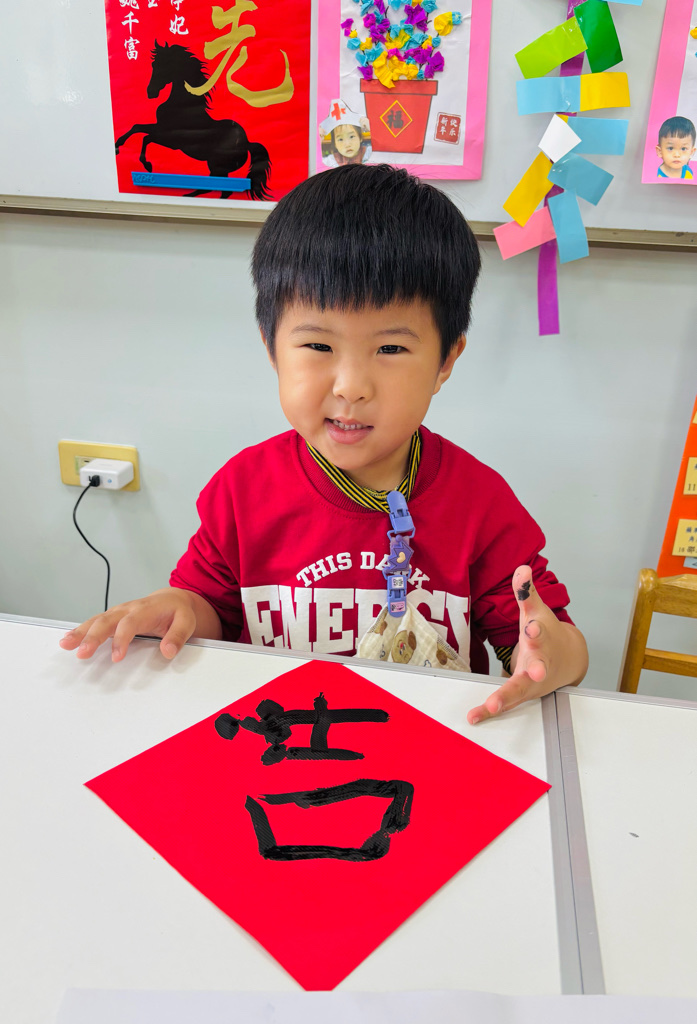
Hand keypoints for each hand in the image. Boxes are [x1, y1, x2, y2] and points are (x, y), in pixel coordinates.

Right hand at [58, 587, 216, 662]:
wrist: (173, 600)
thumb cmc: (178, 611)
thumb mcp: (186, 622)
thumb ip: (177, 636)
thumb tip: (168, 651)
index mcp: (145, 609)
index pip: (130, 623)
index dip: (121, 639)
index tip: (116, 657)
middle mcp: (128, 609)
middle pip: (107, 620)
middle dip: (92, 636)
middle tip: (82, 653)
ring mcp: (119, 612)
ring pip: (96, 620)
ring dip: (80, 632)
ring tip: (66, 644)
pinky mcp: (113, 617)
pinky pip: (94, 622)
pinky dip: (81, 630)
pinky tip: (68, 640)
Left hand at [467, 565, 587, 724]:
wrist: (568, 660)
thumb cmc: (548, 634)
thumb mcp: (537, 611)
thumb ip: (527, 592)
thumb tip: (521, 568)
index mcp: (543, 639)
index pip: (540, 632)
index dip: (536, 630)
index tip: (532, 628)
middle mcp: (540, 661)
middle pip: (538, 666)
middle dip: (535, 669)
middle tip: (533, 674)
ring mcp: (532, 681)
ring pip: (520, 690)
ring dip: (507, 697)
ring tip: (493, 705)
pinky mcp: (522, 693)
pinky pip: (506, 702)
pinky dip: (490, 710)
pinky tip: (475, 716)